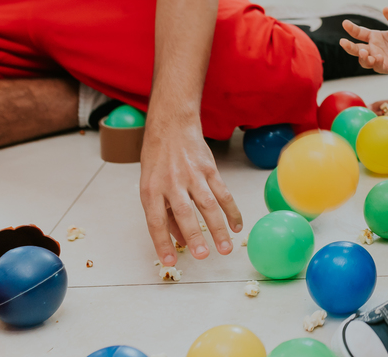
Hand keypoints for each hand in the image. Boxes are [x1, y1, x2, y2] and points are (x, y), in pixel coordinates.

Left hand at [139, 117, 240, 265]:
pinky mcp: (210, 169)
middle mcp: (171, 183)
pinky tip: (236, 226)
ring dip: (218, 228)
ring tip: (225, 248)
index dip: (162, 243)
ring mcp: (192, 175)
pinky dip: (231, 210)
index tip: (170, 262)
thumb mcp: (150, 185)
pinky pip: (223, 193)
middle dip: (194, 236)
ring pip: (208, 205)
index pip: (155, 221)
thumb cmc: (158, 159)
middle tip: (202, 256)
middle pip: (184, 213)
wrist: (172, 126)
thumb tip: (178, 239)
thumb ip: (163, 212)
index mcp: (151, 189)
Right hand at [339, 8, 387, 73]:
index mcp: (373, 37)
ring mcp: (378, 59)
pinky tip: (378, 57)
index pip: (359, 33)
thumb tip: (386, 8)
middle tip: (343, 42)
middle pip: (356, 49)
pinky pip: (378, 66)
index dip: (352, 29)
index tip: (345, 23)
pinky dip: (376, 62)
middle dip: (349, 47)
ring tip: (362, 51)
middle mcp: (373, 48)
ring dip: (362, 57)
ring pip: (364, 61)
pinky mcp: (386, 67)